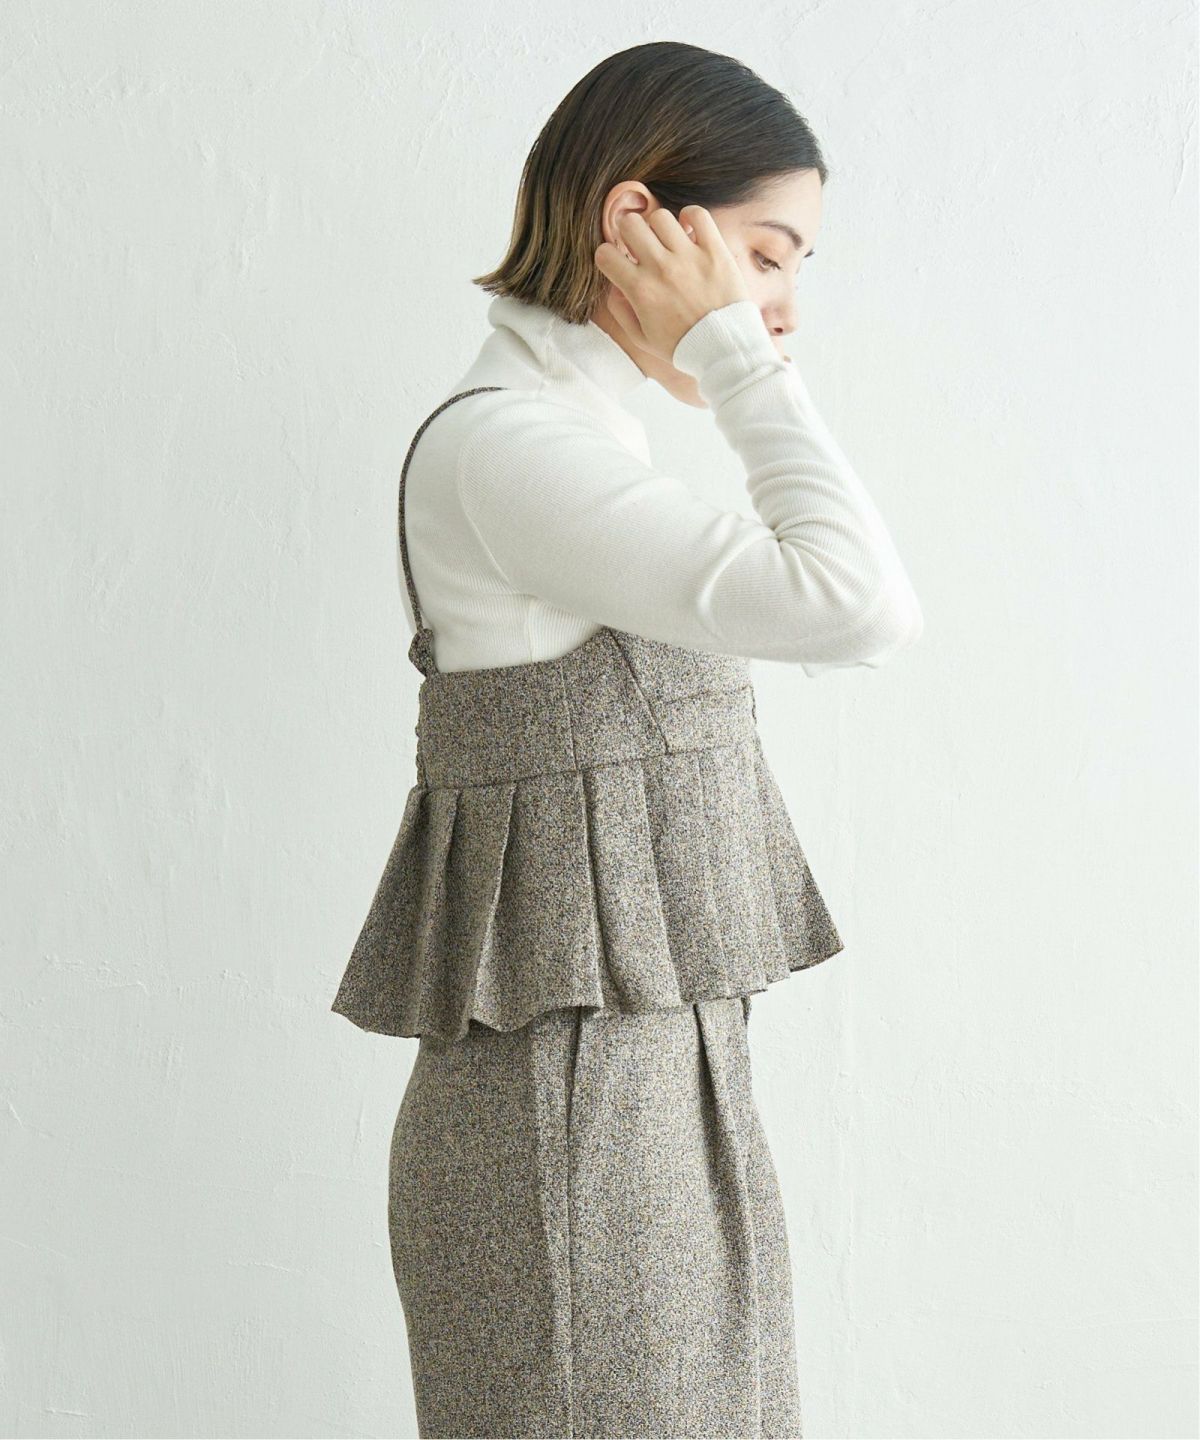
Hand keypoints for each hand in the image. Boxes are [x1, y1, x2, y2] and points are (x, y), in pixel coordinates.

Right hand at [594, 205, 750, 364]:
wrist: (724, 350)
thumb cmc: (683, 346)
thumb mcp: (642, 339)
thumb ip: (621, 311)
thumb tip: (614, 286)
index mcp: (640, 290)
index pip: (605, 253)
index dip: (609, 257)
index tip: (621, 264)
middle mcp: (661, 268)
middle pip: (630, 224)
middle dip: (630, 234)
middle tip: (642, 248)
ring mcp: (689, 257)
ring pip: (661, 217)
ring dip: (660, 228)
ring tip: (668, 243)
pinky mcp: (715, 251)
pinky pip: (698, 214)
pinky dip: (691, 217)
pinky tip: (689, 231)